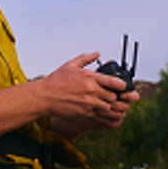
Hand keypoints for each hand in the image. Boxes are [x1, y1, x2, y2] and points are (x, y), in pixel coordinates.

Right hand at [0, 52, 130, 134]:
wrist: (45, 96)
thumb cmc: (56, 80)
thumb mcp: (71, 65)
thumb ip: (86, 58)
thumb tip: (98, 53)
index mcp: (89, 77)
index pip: (114, 82)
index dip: (122, 86)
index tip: (122, 86)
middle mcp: (91, 90)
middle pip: (113, 96)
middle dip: (115, 97)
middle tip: (115, 96)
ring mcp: (88, 103)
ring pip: (108, 107)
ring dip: (110, 106)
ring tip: (108, 103)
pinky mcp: (85, 113)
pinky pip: (100, 116)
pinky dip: (103, 114)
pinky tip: (100, 110)